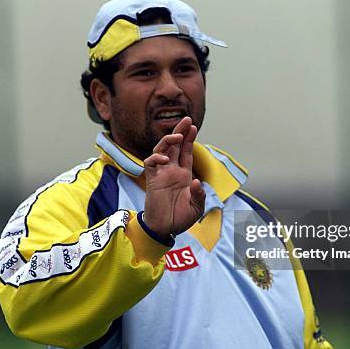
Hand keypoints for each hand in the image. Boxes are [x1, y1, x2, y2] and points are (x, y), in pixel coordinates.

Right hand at [142, 117, 205, 237]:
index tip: (194, 127)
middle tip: (187, 119)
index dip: (189, 139)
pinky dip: (156, 158)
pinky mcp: (152, 179)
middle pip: (174, 146)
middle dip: (180, 131)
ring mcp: (161, 174)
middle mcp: (172, 171)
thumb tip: (197, 181)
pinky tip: (164, 158)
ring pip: (161, 150)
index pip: (186, 152)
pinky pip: (150, 163)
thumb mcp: (196, 208)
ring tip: (178, 136)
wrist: (165, 229)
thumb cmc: (180, 219)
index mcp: (184, 175)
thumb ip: (199, 195)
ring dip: (168, 140)